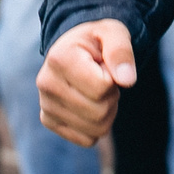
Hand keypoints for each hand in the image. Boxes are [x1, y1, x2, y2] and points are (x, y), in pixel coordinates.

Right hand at [38, 18, 138, 146]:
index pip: (102, 87)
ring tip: (96, 91)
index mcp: (60, 58)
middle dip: (112, 97)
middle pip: (99, 111)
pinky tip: (89, 105)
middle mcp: (47, 84)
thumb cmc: (97, 41)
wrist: (75, 49)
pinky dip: (97, 126)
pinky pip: (87, 140)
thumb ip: (121, 52)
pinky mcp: (49, 121)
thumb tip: (127, 80)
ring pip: (96, 129)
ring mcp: (46, 105)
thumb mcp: (113, 33)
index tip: (104, 65)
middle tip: (104, 80)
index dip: (114, 78)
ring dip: (107, 112)